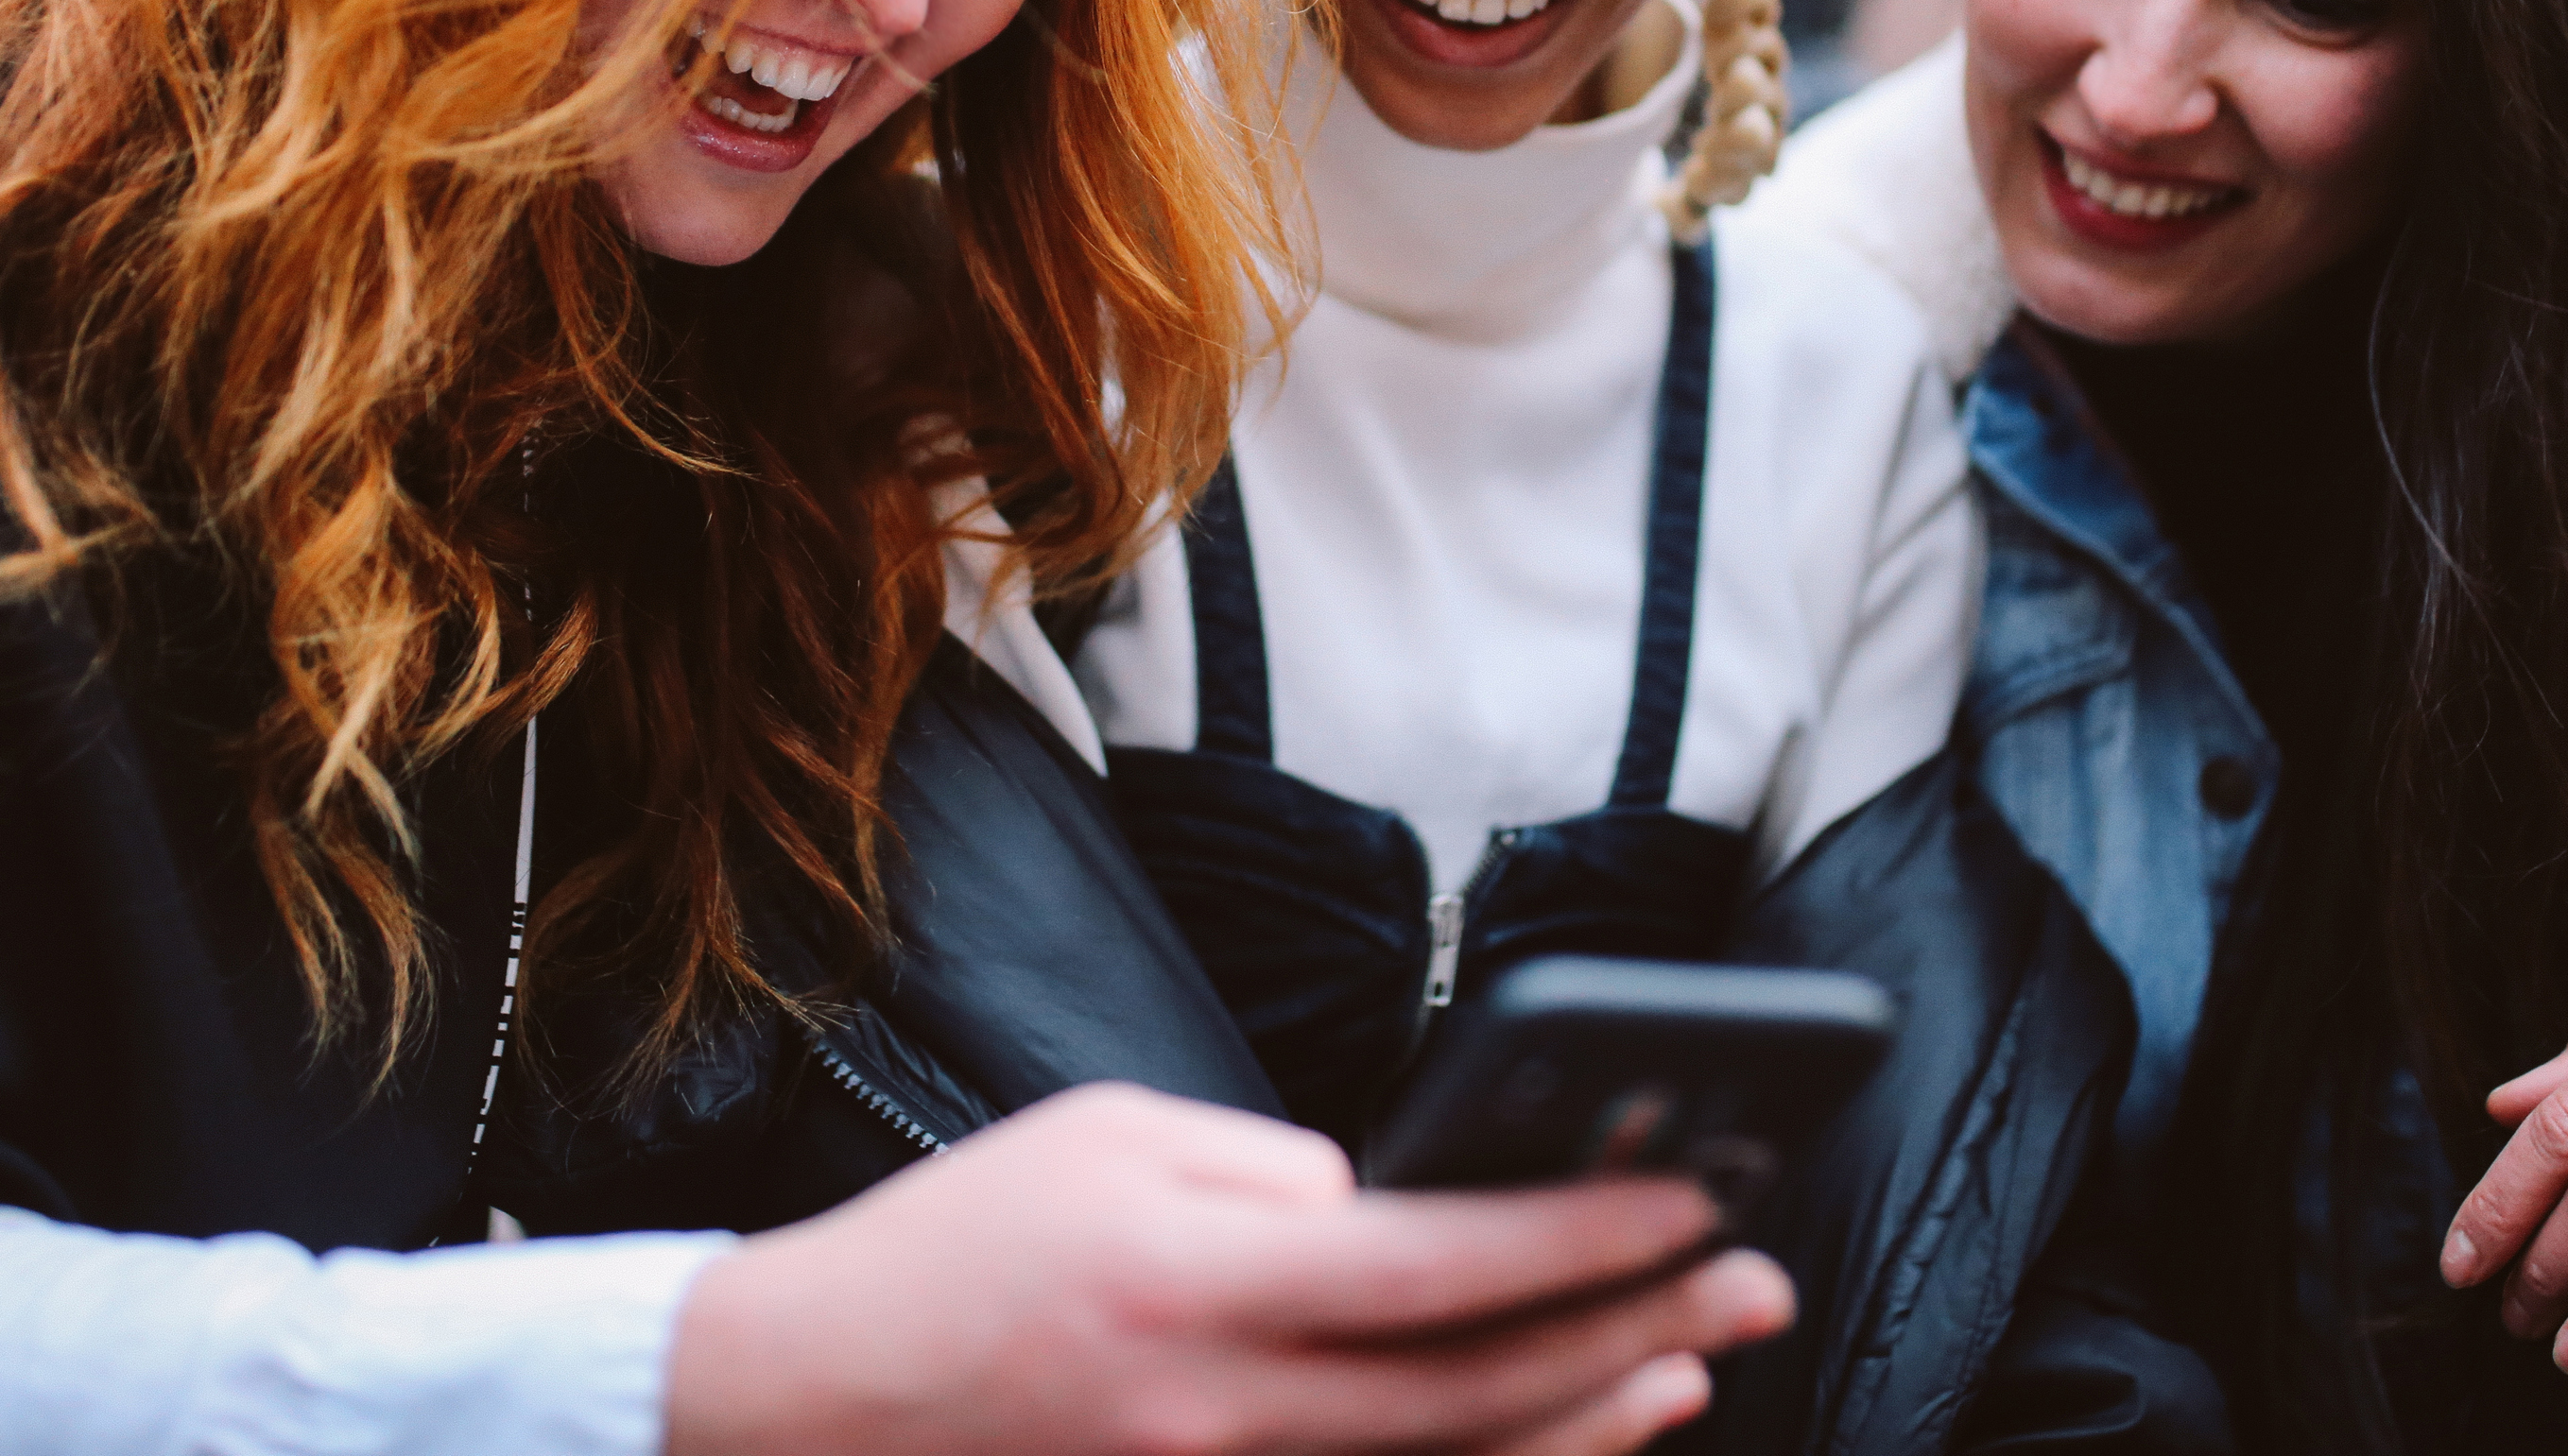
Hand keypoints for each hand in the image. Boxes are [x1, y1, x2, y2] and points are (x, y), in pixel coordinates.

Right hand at [658, 1081, 1796, 1455]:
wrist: (808, 1407)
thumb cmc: (957, 1245)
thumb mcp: (1110, 1140)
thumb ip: (1270, 1173)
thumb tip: (1400, 1206)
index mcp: (1200, 1284)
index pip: (1445, 1262)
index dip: (1588, 1232)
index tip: (1699, 1193)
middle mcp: (1224, 1413)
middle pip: (1481, 1388)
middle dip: (1639, 1330)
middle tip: (1759, 1278)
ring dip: (1589, 1421)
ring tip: (1691, 1366)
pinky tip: (1566, 1437)